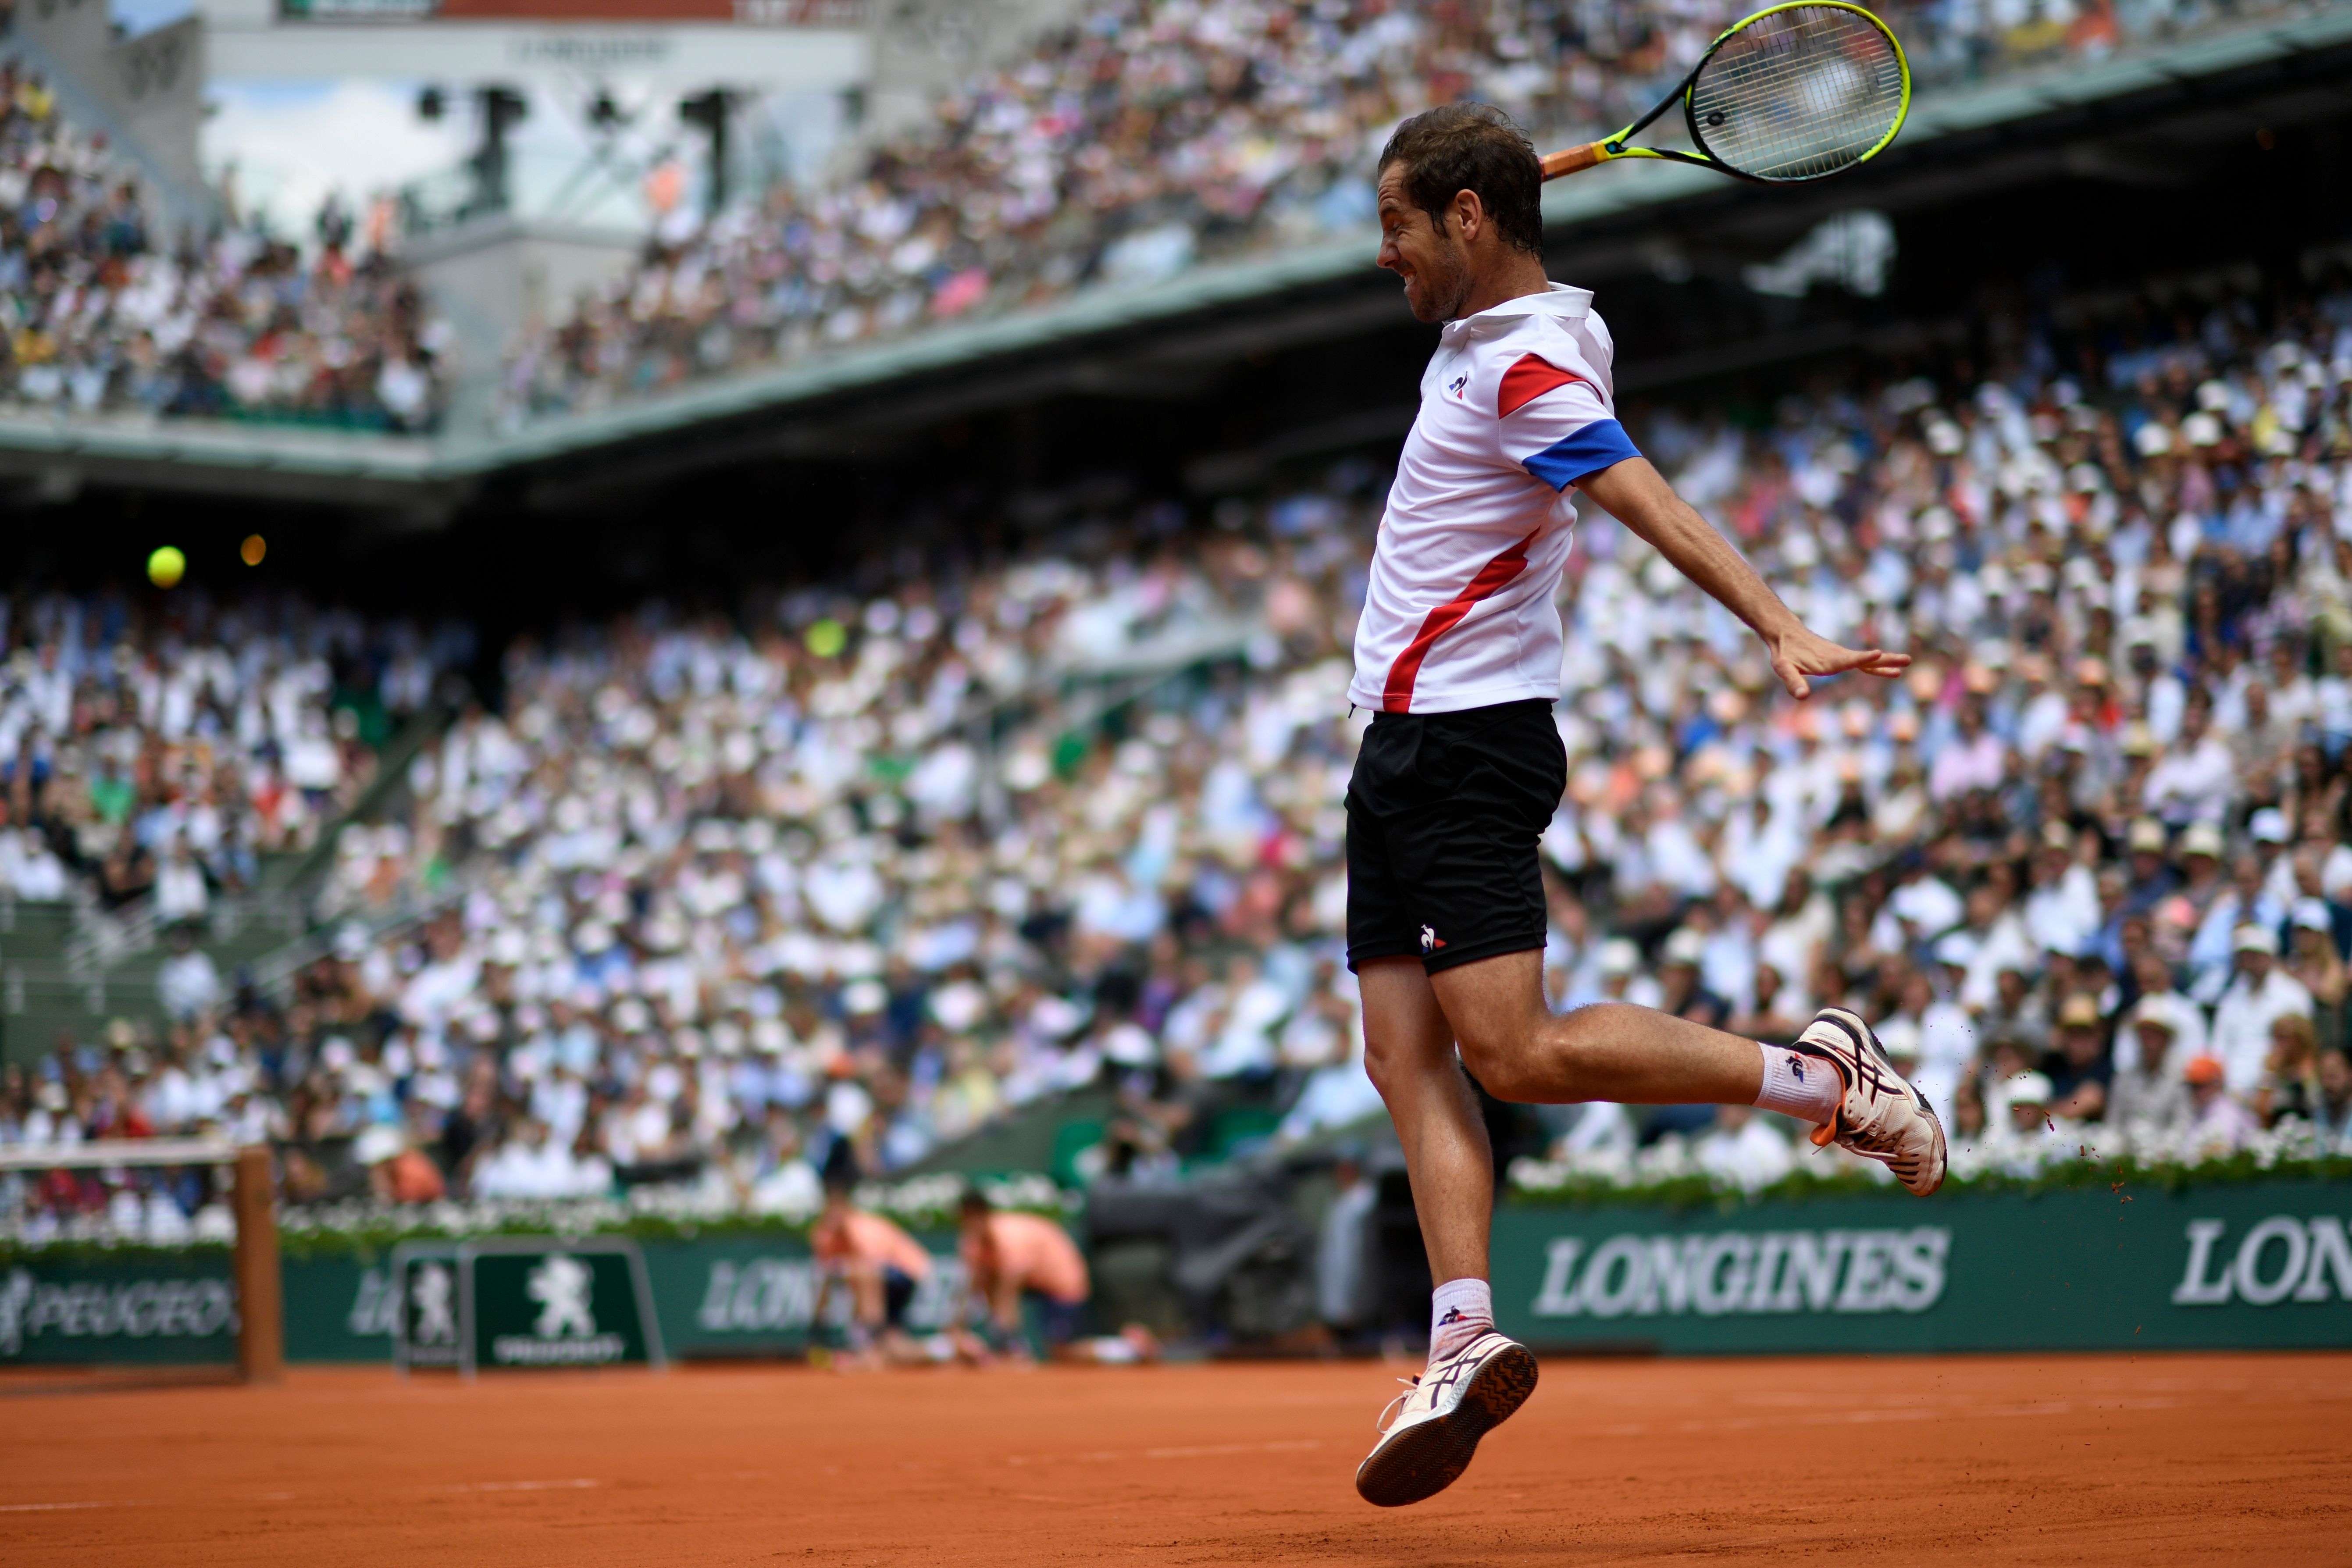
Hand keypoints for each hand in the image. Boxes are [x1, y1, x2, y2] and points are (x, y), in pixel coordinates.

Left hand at [1767, 624, 1909, 699]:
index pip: (1849, 660)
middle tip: (1907, 659)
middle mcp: (1839, 657)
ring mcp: (1842, 656)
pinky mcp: (1842, 657)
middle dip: (1886, 660)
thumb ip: (1792, 681)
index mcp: (1828, 661)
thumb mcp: (1783, 668)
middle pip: (1865, 659)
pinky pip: (1863, 662)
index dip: (1863, 658)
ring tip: (1907, 662)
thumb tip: (1802, 697)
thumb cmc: (1784, 653)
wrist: (1786, 634)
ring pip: (1868, 661)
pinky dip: (1877, 665)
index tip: (1879, 653)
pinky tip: (1891, 670)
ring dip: (1887, 662)